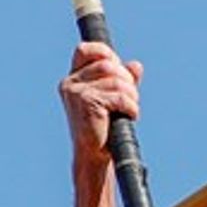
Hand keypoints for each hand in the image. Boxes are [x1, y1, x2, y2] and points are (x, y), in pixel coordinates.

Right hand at [58, 42, 142, 164]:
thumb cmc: (103, 128)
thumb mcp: (114, 98)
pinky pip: (119, 96)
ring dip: (131, 96)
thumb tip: (136, 65)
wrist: (93, 156)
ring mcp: (76, 92)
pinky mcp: (86, 102)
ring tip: (129, 110)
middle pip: (109, 66)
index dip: (104, 53)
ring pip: (117, 81)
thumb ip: (124, 80)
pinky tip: (130, 116)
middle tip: (130, 98)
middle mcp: (70, 83)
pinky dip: (131, 107)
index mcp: (73, 79)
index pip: (85, 50)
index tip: (117, 68)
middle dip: (127, 81)